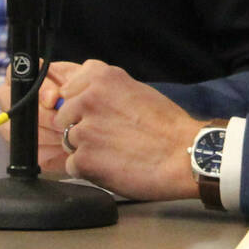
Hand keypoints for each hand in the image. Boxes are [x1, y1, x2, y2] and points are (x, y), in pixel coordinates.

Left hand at [44, 58, 208, 200]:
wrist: (184, 156)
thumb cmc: (167, 127)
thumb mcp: (137, 90)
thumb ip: (107, 91)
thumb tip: (84, 99)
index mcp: (102, 78)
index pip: (68, 90)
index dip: (82, 106)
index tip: (99, 114)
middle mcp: (88, 100)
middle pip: (64, 117)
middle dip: (81, 128)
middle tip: (110, 136)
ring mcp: (84, 130)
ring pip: (68, 142)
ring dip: (86, 150)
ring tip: (114, 153)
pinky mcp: (84, 159)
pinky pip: (72, 166)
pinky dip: (88, 170)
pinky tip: (112, 167)